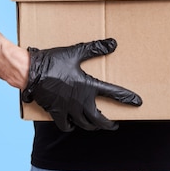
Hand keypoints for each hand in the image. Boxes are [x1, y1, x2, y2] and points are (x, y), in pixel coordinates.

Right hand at [21, 38, 141, 131]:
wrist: (31, 71)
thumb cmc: (53, 61)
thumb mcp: (76, 52)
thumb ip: (95, 48)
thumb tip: (113, 43)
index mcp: (88, 86)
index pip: (113, 93)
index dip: (127, 98)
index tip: (137, 102)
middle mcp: (80, 101)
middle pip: (99, 119)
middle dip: (108, 124)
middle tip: (114, 125)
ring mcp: (68, 109)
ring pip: (84, 124)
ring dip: (92, 126)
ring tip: (96, 126)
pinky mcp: (56, 112)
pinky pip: (65, 125)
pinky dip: (71, 127)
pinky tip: (73, 125)